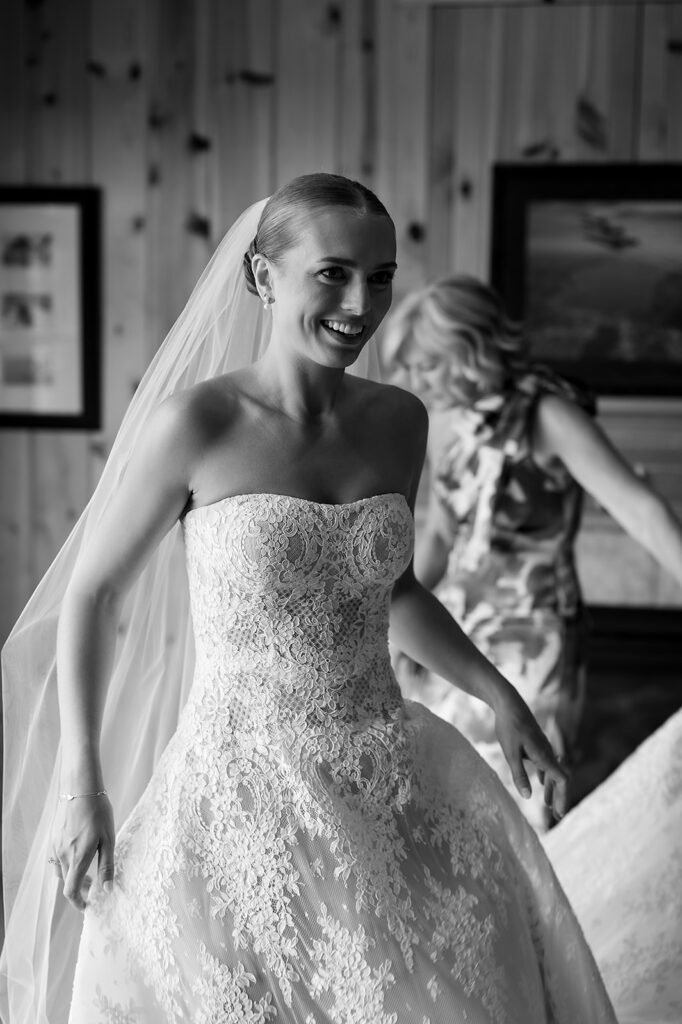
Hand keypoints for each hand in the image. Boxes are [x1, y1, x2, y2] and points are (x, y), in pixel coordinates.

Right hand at [51, 794, 114, 910]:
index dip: (78, 902)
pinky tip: (77, 855)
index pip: (71, 891)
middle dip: (80, 889)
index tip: (87, 906)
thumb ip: (107, 866)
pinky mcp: (53, 838)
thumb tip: (107, 890)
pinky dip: (65, 864)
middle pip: (66, 883)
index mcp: (77, 858)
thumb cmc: (98, 811)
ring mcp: (55, 846)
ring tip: (87, 871)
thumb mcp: (108, 839)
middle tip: (94, 886)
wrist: (80, 788)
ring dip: (72, 877)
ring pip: (60, 871)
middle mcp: (63, 855)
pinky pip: (56, 859)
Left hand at [493, 692, 568, 820]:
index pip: (562, 780)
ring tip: (549, 806)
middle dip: (560, 798)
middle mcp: (547, 751)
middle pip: (560, 778)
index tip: (559, 813)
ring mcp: (543, 747)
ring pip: (553, 771)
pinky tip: (542, 783)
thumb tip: (528, 797)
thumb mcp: (510, 753)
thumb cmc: (508, 727)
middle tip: (558, 816)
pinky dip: (547, 777)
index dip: (563, 797)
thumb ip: (519, 775)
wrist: (507, 702)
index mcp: (543, 755)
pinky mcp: (537, 743)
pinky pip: (547, 764)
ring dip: (553, 789)